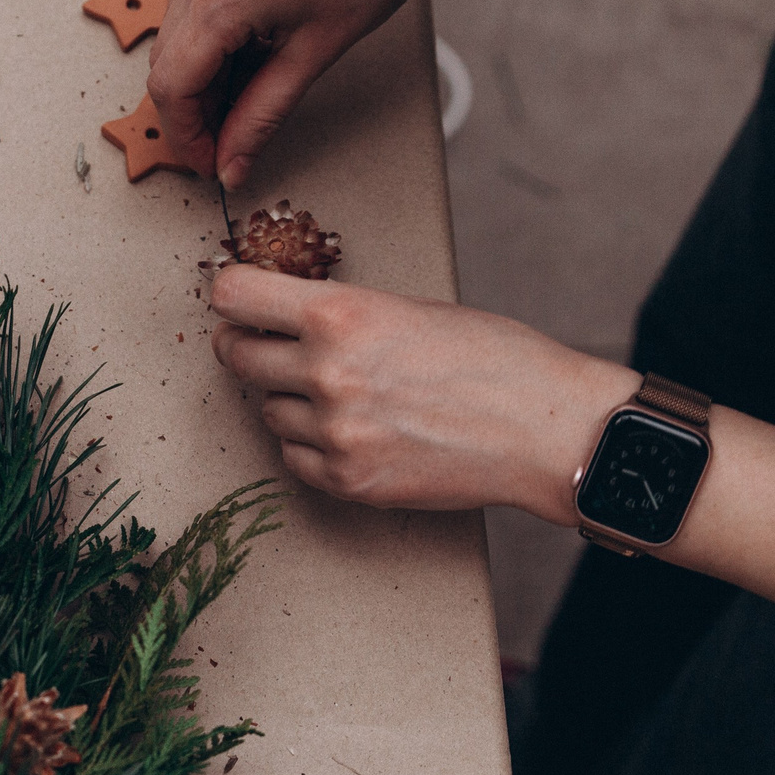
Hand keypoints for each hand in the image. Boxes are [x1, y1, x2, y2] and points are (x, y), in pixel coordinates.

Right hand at [146, 0, 520, 188]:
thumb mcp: (320, 50)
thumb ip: (264, 113)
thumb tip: (232, 162)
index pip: (171, 83)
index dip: (187, 135)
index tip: (212, 161)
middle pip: (165, 57)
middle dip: (192, 107)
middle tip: (228, 139)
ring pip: (175, 25)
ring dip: (200, 69)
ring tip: (244, 91)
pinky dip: (210, 28)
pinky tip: (246, 45)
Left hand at [208, 263, 635, 518]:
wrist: (543, 428)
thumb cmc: (493, 359)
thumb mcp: (409, 309)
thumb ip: (341, 313)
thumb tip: (284, 315)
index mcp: (341, 315)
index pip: (233, 295)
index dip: (232, 294)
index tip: (237, 299)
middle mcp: (327, 372)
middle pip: (236, 356)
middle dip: (247, 346)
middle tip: (267, 345)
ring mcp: (334, 432)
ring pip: (267, 410)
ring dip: (290, 400)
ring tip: (342, 393)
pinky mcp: (347, 480)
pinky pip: (294, 457)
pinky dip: (312, 444)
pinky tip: (352, 430)